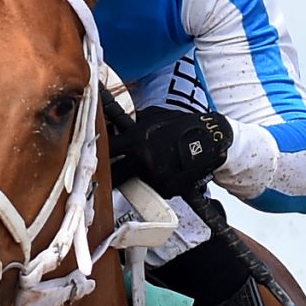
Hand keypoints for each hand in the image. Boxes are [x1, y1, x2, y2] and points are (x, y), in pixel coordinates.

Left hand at [110, 104, 232, 196]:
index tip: (95, 154)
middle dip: (109, 175)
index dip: (99, 152)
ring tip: (149, 166)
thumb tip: (115, 126)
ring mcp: (155, 177)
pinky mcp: (167, 189)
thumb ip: (134, 124)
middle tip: (106, 173)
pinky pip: (153, 188)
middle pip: (113, 176)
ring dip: (136, 177)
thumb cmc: (183, 125)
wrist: (210, 140)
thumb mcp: (154, 116)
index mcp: (137, 140)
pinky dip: (155, 183)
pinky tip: (165, 171)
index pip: (108, 150)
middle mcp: (143, 160)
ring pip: (134, 182)